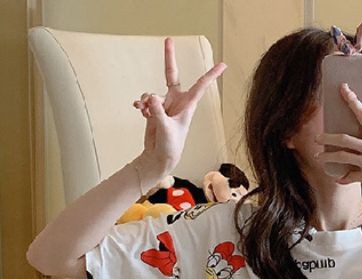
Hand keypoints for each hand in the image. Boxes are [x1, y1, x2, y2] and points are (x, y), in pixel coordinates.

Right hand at [132, 37, 226, 173]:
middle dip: (169, 57)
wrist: (159, 156)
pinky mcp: (154, 109)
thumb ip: (158, 112)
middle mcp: (177, 101)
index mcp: (187, 106)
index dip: (211, 75)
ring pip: (152, 92)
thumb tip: (150, 97)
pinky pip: (145, 99)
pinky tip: (138, 109)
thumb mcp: (165, 129)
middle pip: (171, 74)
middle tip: (168, 39)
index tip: (223, 64)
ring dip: (146, 100)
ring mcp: (164, 104)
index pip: (200, 86)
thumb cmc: (170, 147)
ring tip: (145, 112)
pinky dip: (141, 104)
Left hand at [314, 83, 361, 198]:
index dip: (351, 99)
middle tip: (317, 137)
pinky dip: (342, 177)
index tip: (342, 88)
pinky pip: (349, 176)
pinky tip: (338, 177)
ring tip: (320, 157)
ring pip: (342, 157)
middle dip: (327, 137)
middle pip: (344, 138)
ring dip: (328, 157)